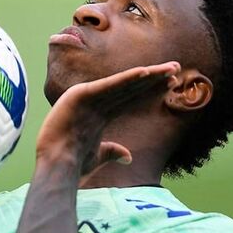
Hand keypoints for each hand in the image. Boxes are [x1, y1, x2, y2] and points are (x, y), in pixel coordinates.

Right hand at [36, 62, 180, 172]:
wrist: (56, 165)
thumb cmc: (73, 163)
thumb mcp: (97, 156)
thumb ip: (112, 151)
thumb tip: (129, 156)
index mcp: (99, 116)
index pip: (130, 98)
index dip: (150, 90)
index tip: (170, 83)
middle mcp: (95, 103)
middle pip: (131, 88)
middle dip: (154, 78)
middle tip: (176, 67)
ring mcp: (88, 98)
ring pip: (124, 84)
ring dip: (148, 75)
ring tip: (171, 68)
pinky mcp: (81, 95)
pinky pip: (109, 85)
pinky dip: (126, 78)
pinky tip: (145, 72)